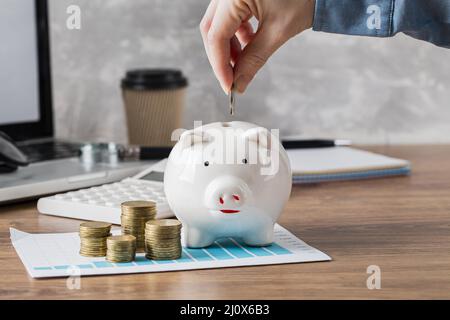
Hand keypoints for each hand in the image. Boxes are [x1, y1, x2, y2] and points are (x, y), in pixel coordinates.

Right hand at [200, 0, 314, 92]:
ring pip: (219, 24)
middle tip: (233, 79)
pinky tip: (250, 44)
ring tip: (244, 62)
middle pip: (211, 29)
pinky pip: (229, 17)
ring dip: (229, 47)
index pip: (215, 35)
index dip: (220, 65)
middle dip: (221, 57)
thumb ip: (254, 59)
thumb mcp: (278, 31)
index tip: (228, 86)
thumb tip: (238, 84)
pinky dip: (237, 35)